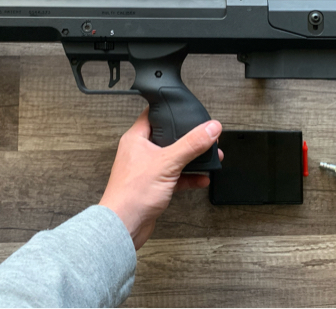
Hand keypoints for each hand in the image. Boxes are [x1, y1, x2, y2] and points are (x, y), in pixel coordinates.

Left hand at [99, 108, 222, 249]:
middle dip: (189, 138)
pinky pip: (176, 177)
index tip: (186, 109)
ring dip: (192, 158)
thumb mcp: (167, 162)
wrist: (125, 226)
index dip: (170, 111)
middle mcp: (140, 152)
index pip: (154, 115)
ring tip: (210, 157)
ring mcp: (147, 169)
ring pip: (174, 158)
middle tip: (206, 137)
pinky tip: (202, 178)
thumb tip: (210, 128)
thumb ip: (191, 144)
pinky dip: (189, 177)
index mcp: (136, 138)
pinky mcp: (153, 186)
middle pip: (168, 137)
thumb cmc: (132, 194)